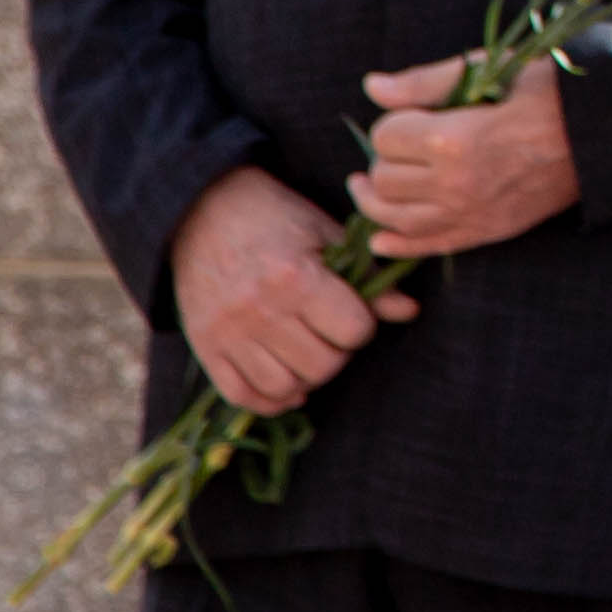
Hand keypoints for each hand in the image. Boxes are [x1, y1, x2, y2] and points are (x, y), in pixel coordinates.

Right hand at [168, 162, 399, 413]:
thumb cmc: (274, 217)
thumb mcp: (326, 233)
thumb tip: (409, 311)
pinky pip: (241, 395)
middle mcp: (259, 310)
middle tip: (330, 334)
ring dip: (305, 378)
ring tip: (307, 354)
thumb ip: (367, 276)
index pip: (353, 331)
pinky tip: (285, 383)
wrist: (202, 210)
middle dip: (337, 354)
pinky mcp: (204, 346)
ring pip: (284, 387)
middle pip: (322, 366)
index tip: (353, 313)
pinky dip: (269, 400)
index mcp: (295, 277)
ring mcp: (228, 332)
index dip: (362, 325)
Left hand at [353, 58, 578, 257]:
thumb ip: (426, 81)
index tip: (416, 111)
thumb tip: (372, 88)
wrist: (607, 133)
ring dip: (376, 201)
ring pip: (394, 218)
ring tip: (370, 184)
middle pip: (384, 178)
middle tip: (405, 142)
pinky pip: (428, 247)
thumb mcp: (492, 71)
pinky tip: (380, 239)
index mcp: (453, 139)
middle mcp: (455, 184)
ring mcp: (471, 214)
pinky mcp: (487, 231)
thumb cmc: (552, 91)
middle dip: (386, 157)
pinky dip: (397, 246)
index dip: (394, 120)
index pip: (386, 136)